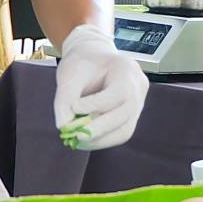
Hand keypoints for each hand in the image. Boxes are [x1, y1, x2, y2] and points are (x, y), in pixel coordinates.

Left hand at [53, 24, 148, 150]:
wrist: (93, 61)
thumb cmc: (82, 65)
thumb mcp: (69, 74)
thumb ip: (64, 99)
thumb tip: (63, 126)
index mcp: (127, 69)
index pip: (119, 91)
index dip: (98, 104)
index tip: (75, 108)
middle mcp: (138, 87)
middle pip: (125, 114)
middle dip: (99, 128)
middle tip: (76, 136)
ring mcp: (138, 104)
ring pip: (124, 131)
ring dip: (100, 140)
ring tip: (77, 140)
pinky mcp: (131, 118)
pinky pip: (120, 134)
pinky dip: (101, 140)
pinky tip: (85, 139)